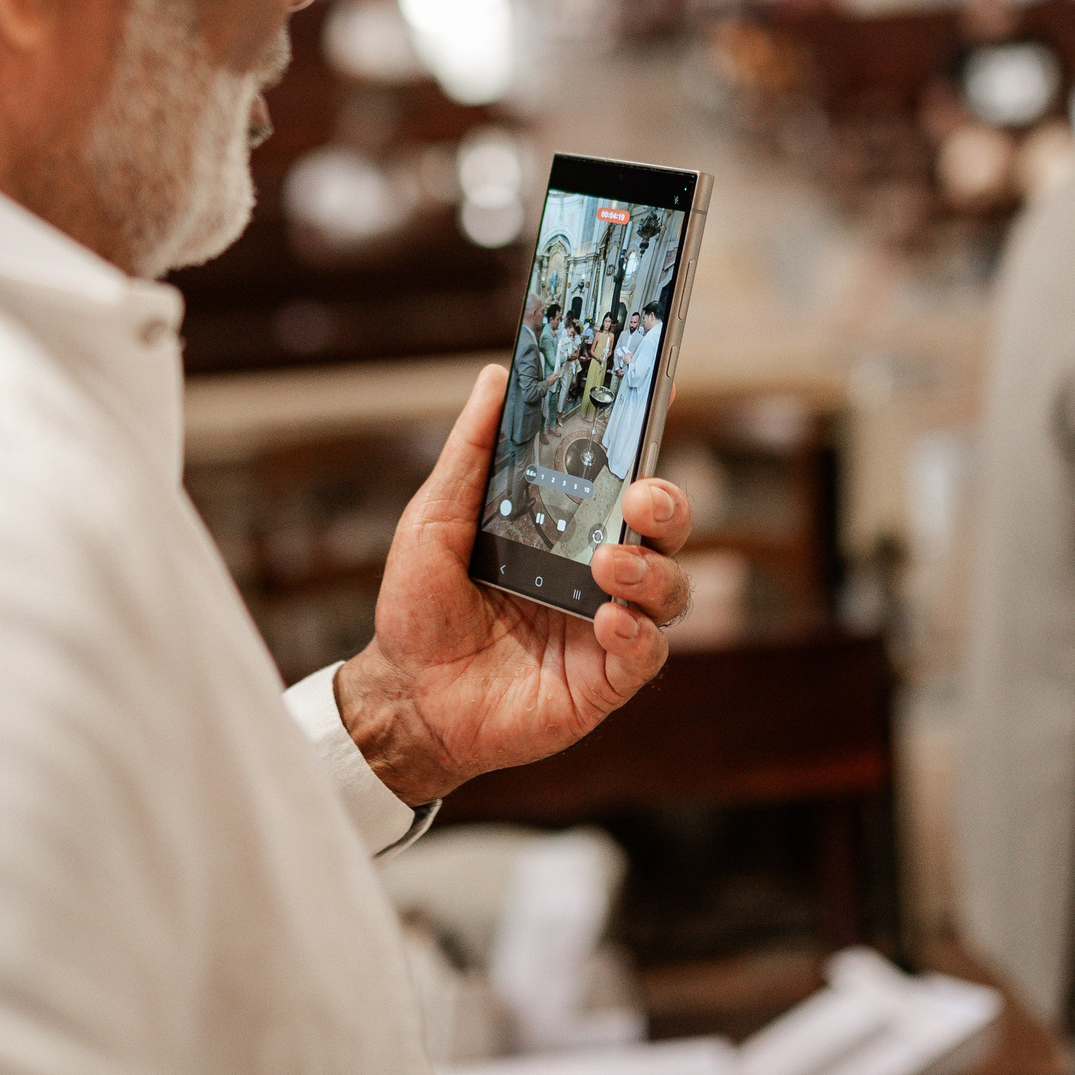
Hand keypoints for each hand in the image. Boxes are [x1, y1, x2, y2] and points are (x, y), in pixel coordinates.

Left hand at [332, 365, 693, 805]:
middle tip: (639, 496)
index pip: (620, 473)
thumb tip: (495, 377)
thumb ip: (470, 453)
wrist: (405, 697)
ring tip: (609, 564)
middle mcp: (595, 569)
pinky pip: (648, 652)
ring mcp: (605, 624)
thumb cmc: (419, 605)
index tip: (660, 395)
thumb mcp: (435, 519)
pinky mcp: (605, 680)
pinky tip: (609, 621)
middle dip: (668, 503)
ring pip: (670, 588)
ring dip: (652, 568)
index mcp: (564, 525)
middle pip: (664, 526)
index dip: (646, 435)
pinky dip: (638, 632)